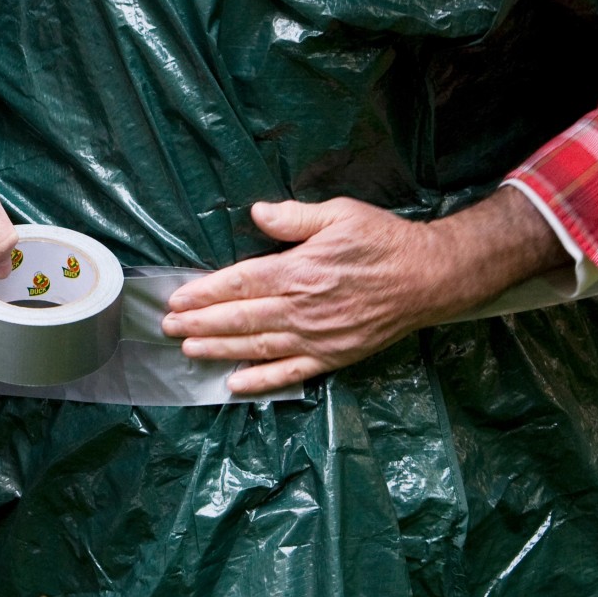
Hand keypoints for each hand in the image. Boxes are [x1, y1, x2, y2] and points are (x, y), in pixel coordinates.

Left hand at [161, 191, 566, 394]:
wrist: (429, 279)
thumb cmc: (383, 241)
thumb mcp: (340, 214)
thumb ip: (295, 217)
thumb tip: (257, 213)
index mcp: (299, 270)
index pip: (240, 283)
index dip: (204, 293)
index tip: (177, 299)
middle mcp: (302, 308)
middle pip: (240, 318)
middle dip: (199, 323)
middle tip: (168, 328)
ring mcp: (317, 337)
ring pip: (257, 346)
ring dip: (219, 349)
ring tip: (189, 350)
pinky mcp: (333, 357)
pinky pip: (290, 373)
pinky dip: (261, 381)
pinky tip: (234, 384)